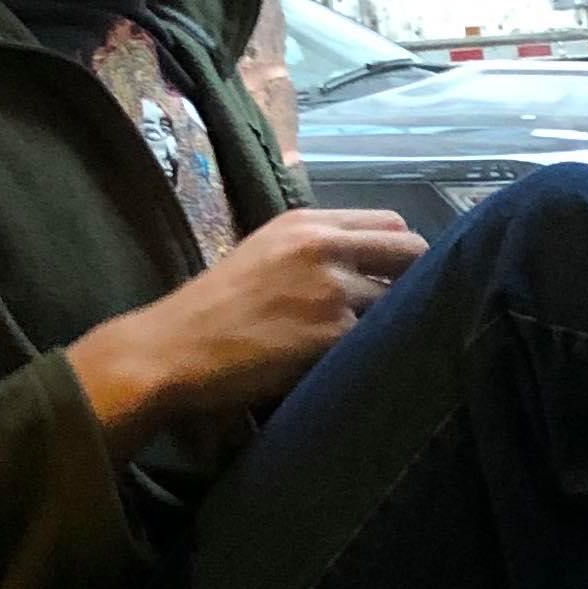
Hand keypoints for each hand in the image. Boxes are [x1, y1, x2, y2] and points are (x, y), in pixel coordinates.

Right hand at [68, 208, 425, 454]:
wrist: (170, 351)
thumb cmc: (212, 310)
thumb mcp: (263, 253)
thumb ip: (315, 248)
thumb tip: (369, 260)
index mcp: (306, 223)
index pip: (392, 223)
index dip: (403, 253)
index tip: (400, 278)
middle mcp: (324, 247)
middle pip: (411, 252)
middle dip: (417, 281)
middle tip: (406, 311)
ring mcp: (331, 290)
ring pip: (400, 302)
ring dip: (393, 324)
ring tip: (374, 344)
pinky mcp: (331, 335)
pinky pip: (378, 341)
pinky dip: (375, 353)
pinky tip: (358, 365)